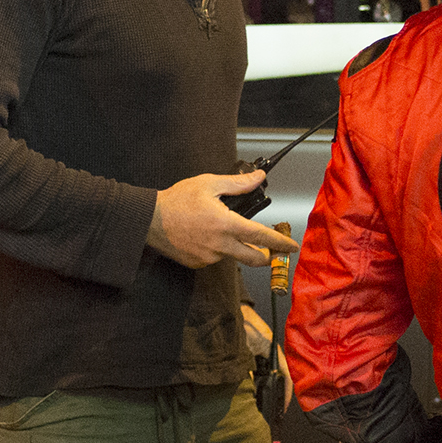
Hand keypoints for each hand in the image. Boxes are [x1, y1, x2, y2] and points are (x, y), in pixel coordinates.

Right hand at [147, 171, 301, 268]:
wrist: (149, 220)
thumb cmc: (177, 200)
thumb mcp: (209, 184)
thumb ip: (238, 184)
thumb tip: (258, 178)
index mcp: (226, 225)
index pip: (262, 237)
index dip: (280, 243)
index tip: (292, 246)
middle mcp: (220, 245)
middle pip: (254, 258)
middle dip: (268, 256)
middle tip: (274, 251)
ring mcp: (208, 257)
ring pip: (232, 256)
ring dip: (236, 247)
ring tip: (223, 229)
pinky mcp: (197, 263)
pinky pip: (215, 258)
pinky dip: (218, 250)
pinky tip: (207, 236)